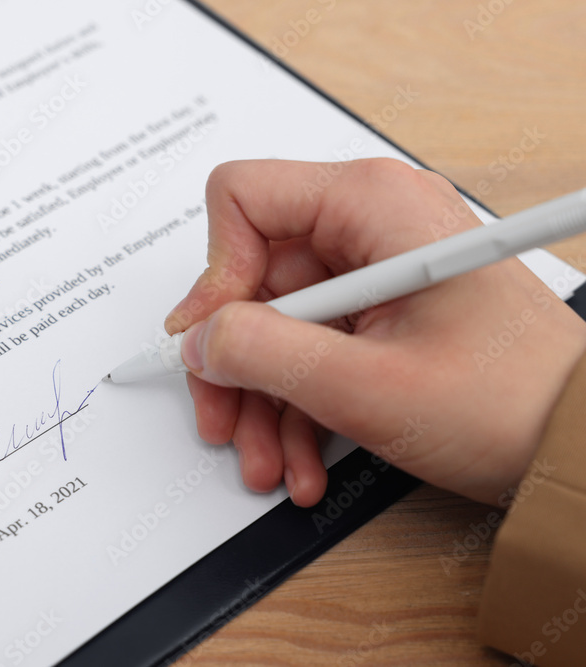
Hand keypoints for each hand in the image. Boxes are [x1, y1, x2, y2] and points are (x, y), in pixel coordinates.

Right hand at [166, 158, 585, 506]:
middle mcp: (371, 225)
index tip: (212, 339)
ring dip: (264, 399)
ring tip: (271, 461)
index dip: (216, 272)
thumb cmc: (513, 401)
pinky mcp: (380, 313)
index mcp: (373, 205)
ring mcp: (375, 272)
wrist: (577, 445)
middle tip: (223, 420)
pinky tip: (305, 457)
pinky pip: (312, 348)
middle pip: (253, 278)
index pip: (245, 200)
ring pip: (278, 324)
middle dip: (236, 362)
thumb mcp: (367, 384)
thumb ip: (265, 353)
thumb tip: (200, 340)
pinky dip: (298, 404)